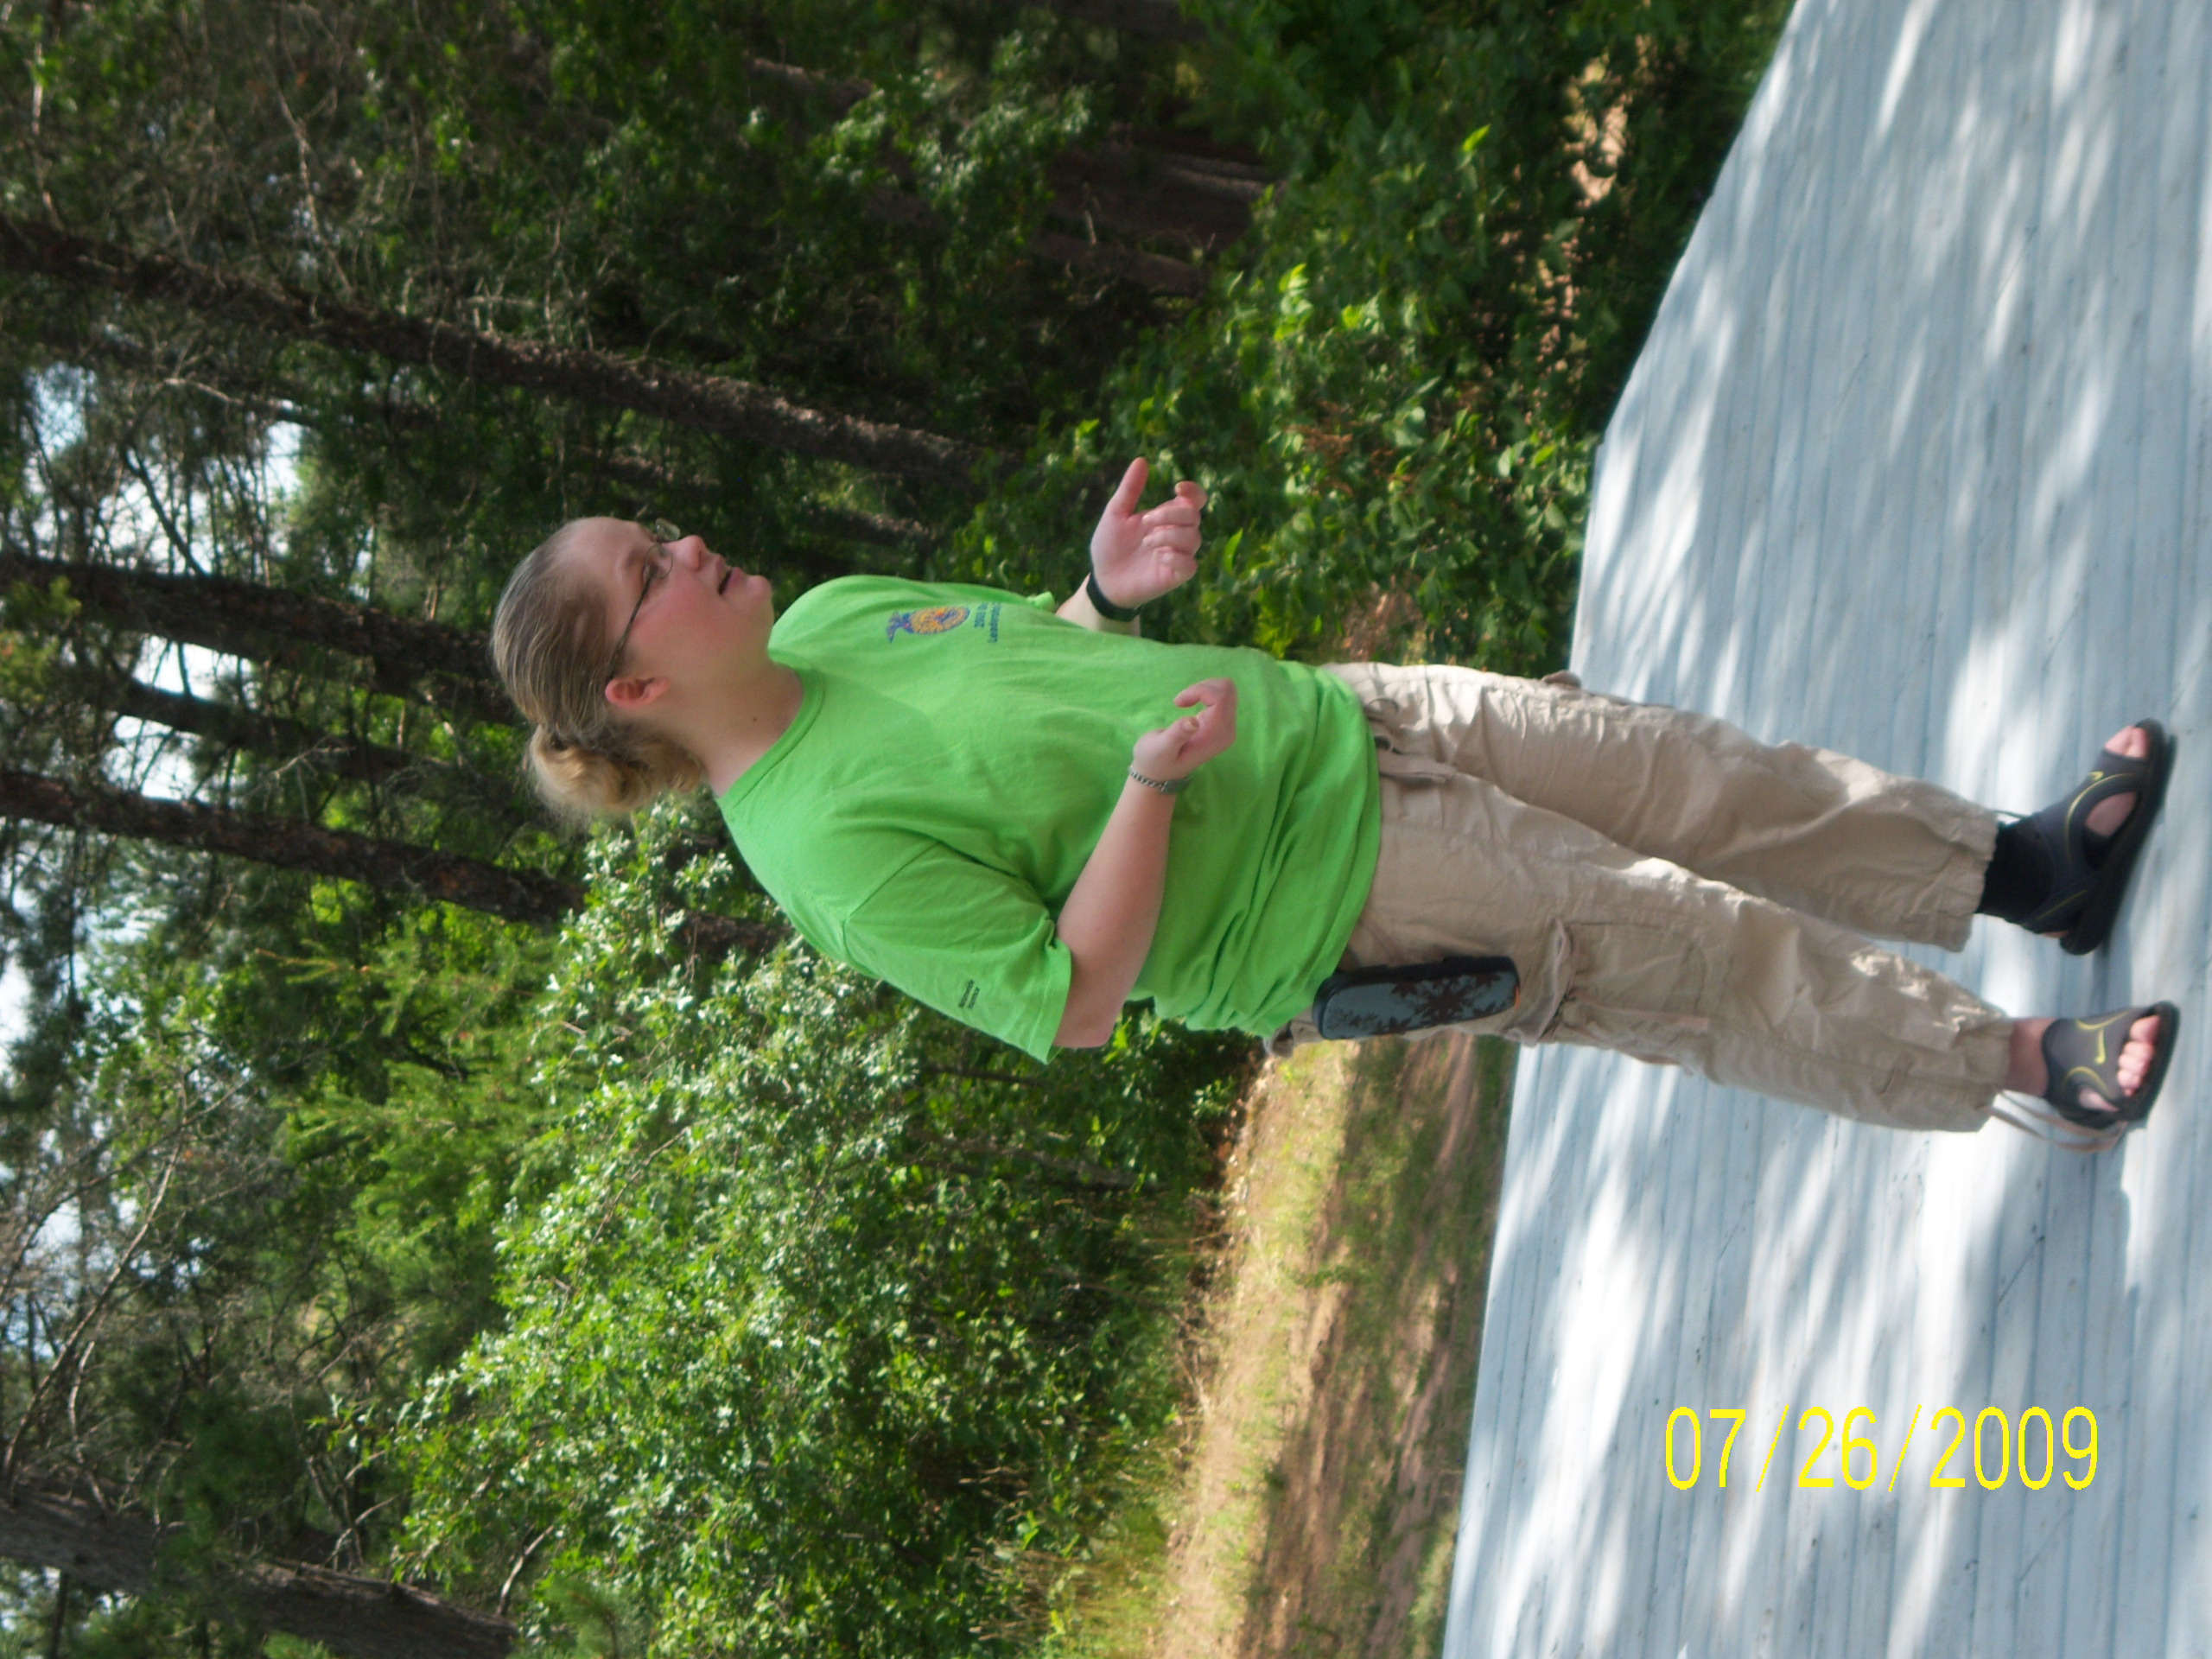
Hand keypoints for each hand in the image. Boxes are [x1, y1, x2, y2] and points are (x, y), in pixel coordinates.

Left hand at [1089, 457, 1207, 610]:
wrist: (1102, 579)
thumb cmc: (1110, 546)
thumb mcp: (1115, 513)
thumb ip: (1130, 489)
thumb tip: (1141, 460)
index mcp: (1166, 516)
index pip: (1194, 500)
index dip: (1193, 491)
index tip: (1177, 488)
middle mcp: (1176, 534)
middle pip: (1194, 516)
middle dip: (1171, 515)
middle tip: (1145, 522)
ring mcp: (1178, 555)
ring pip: (1195, 539)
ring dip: (1169, 536)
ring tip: (1146, 542)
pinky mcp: (1176, 575)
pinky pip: (1190, 564)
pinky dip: (1176, 557)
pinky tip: (1158, 557)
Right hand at [1131, 678, 1237, 781]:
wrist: (1160, 772)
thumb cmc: (1156, 760)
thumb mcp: (1161, 748)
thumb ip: (1177, 734)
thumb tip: (1193, 722)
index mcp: (1216, 735)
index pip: (1221, 697)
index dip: (1200, 690)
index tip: (1178, 702)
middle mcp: (1227, 730)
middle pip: (1227, 689)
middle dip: (1202, 687)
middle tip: (1182, 700)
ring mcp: (1226, 727)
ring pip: (1226, 690)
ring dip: (1202, 689)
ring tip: (1184, 702)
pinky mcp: (1222, 722)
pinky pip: (1222, 696)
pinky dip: (1204, 693)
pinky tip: (1190, 704)